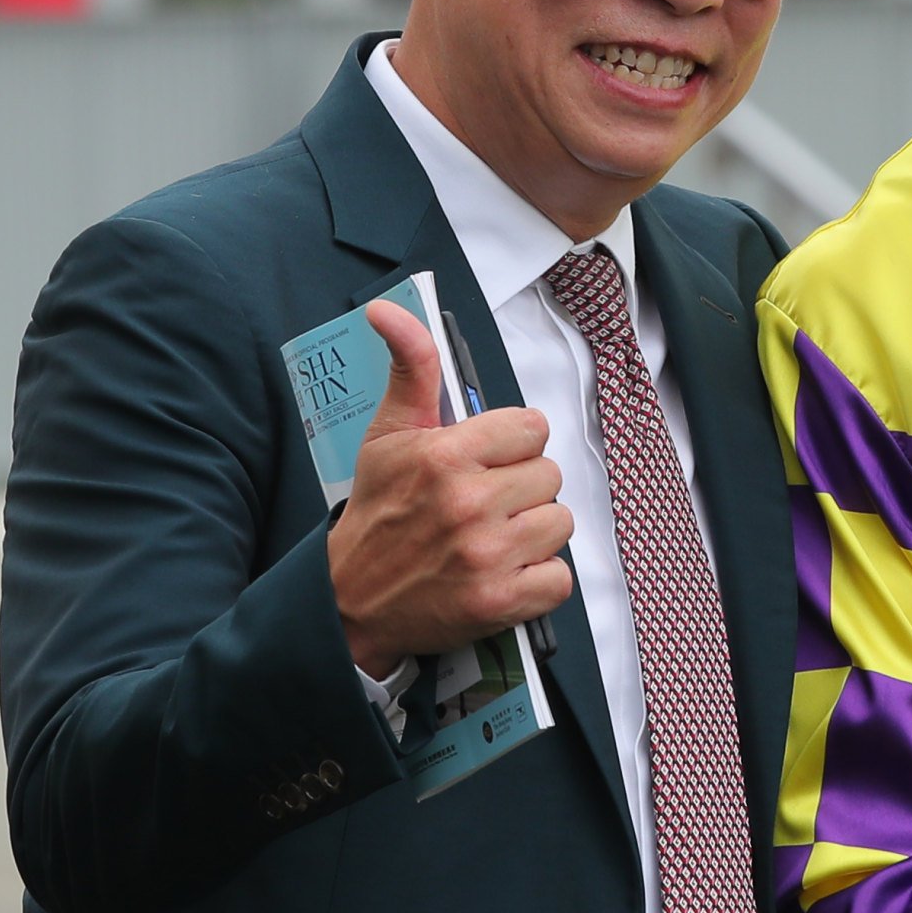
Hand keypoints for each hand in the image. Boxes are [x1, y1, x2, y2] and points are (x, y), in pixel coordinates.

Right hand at [325, 301, 572, 677]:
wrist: (351, 600)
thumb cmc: (376, 514)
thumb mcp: (387, 435)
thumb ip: (408, 369)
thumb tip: (387, 310)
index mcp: (445, 456)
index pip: (531, 428)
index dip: (513, 444)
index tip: (489, 459)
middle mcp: (470, 504)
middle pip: (549, 475)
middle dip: (521, 487)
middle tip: (485, 504)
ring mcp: (488, 556)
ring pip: (560, 522)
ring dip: (533, 532)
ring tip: (494, 537)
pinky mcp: (501, 602)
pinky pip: (560, 577)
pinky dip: (539, 579)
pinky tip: (504, 572)